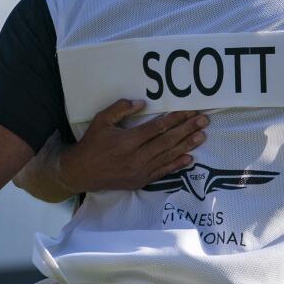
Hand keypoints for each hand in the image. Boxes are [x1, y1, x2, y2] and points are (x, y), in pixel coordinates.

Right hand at [56, 100, 208, 192]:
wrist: (80, 173)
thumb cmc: (91, 144)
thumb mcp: (101, 121)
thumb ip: (121, 109)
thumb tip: (142, 103)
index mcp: (127, 141)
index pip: (157, 127)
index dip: (175, 118)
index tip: (190, 111)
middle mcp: (136, 157)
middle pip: (167, 141)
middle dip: (187, 129)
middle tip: (203, 121)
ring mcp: (140, 171)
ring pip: (168, 156)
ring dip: (187, 145)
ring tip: (202, 136)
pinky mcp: (141, 181)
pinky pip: (163, 172)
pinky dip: (177, 165)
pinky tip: (189, 158)